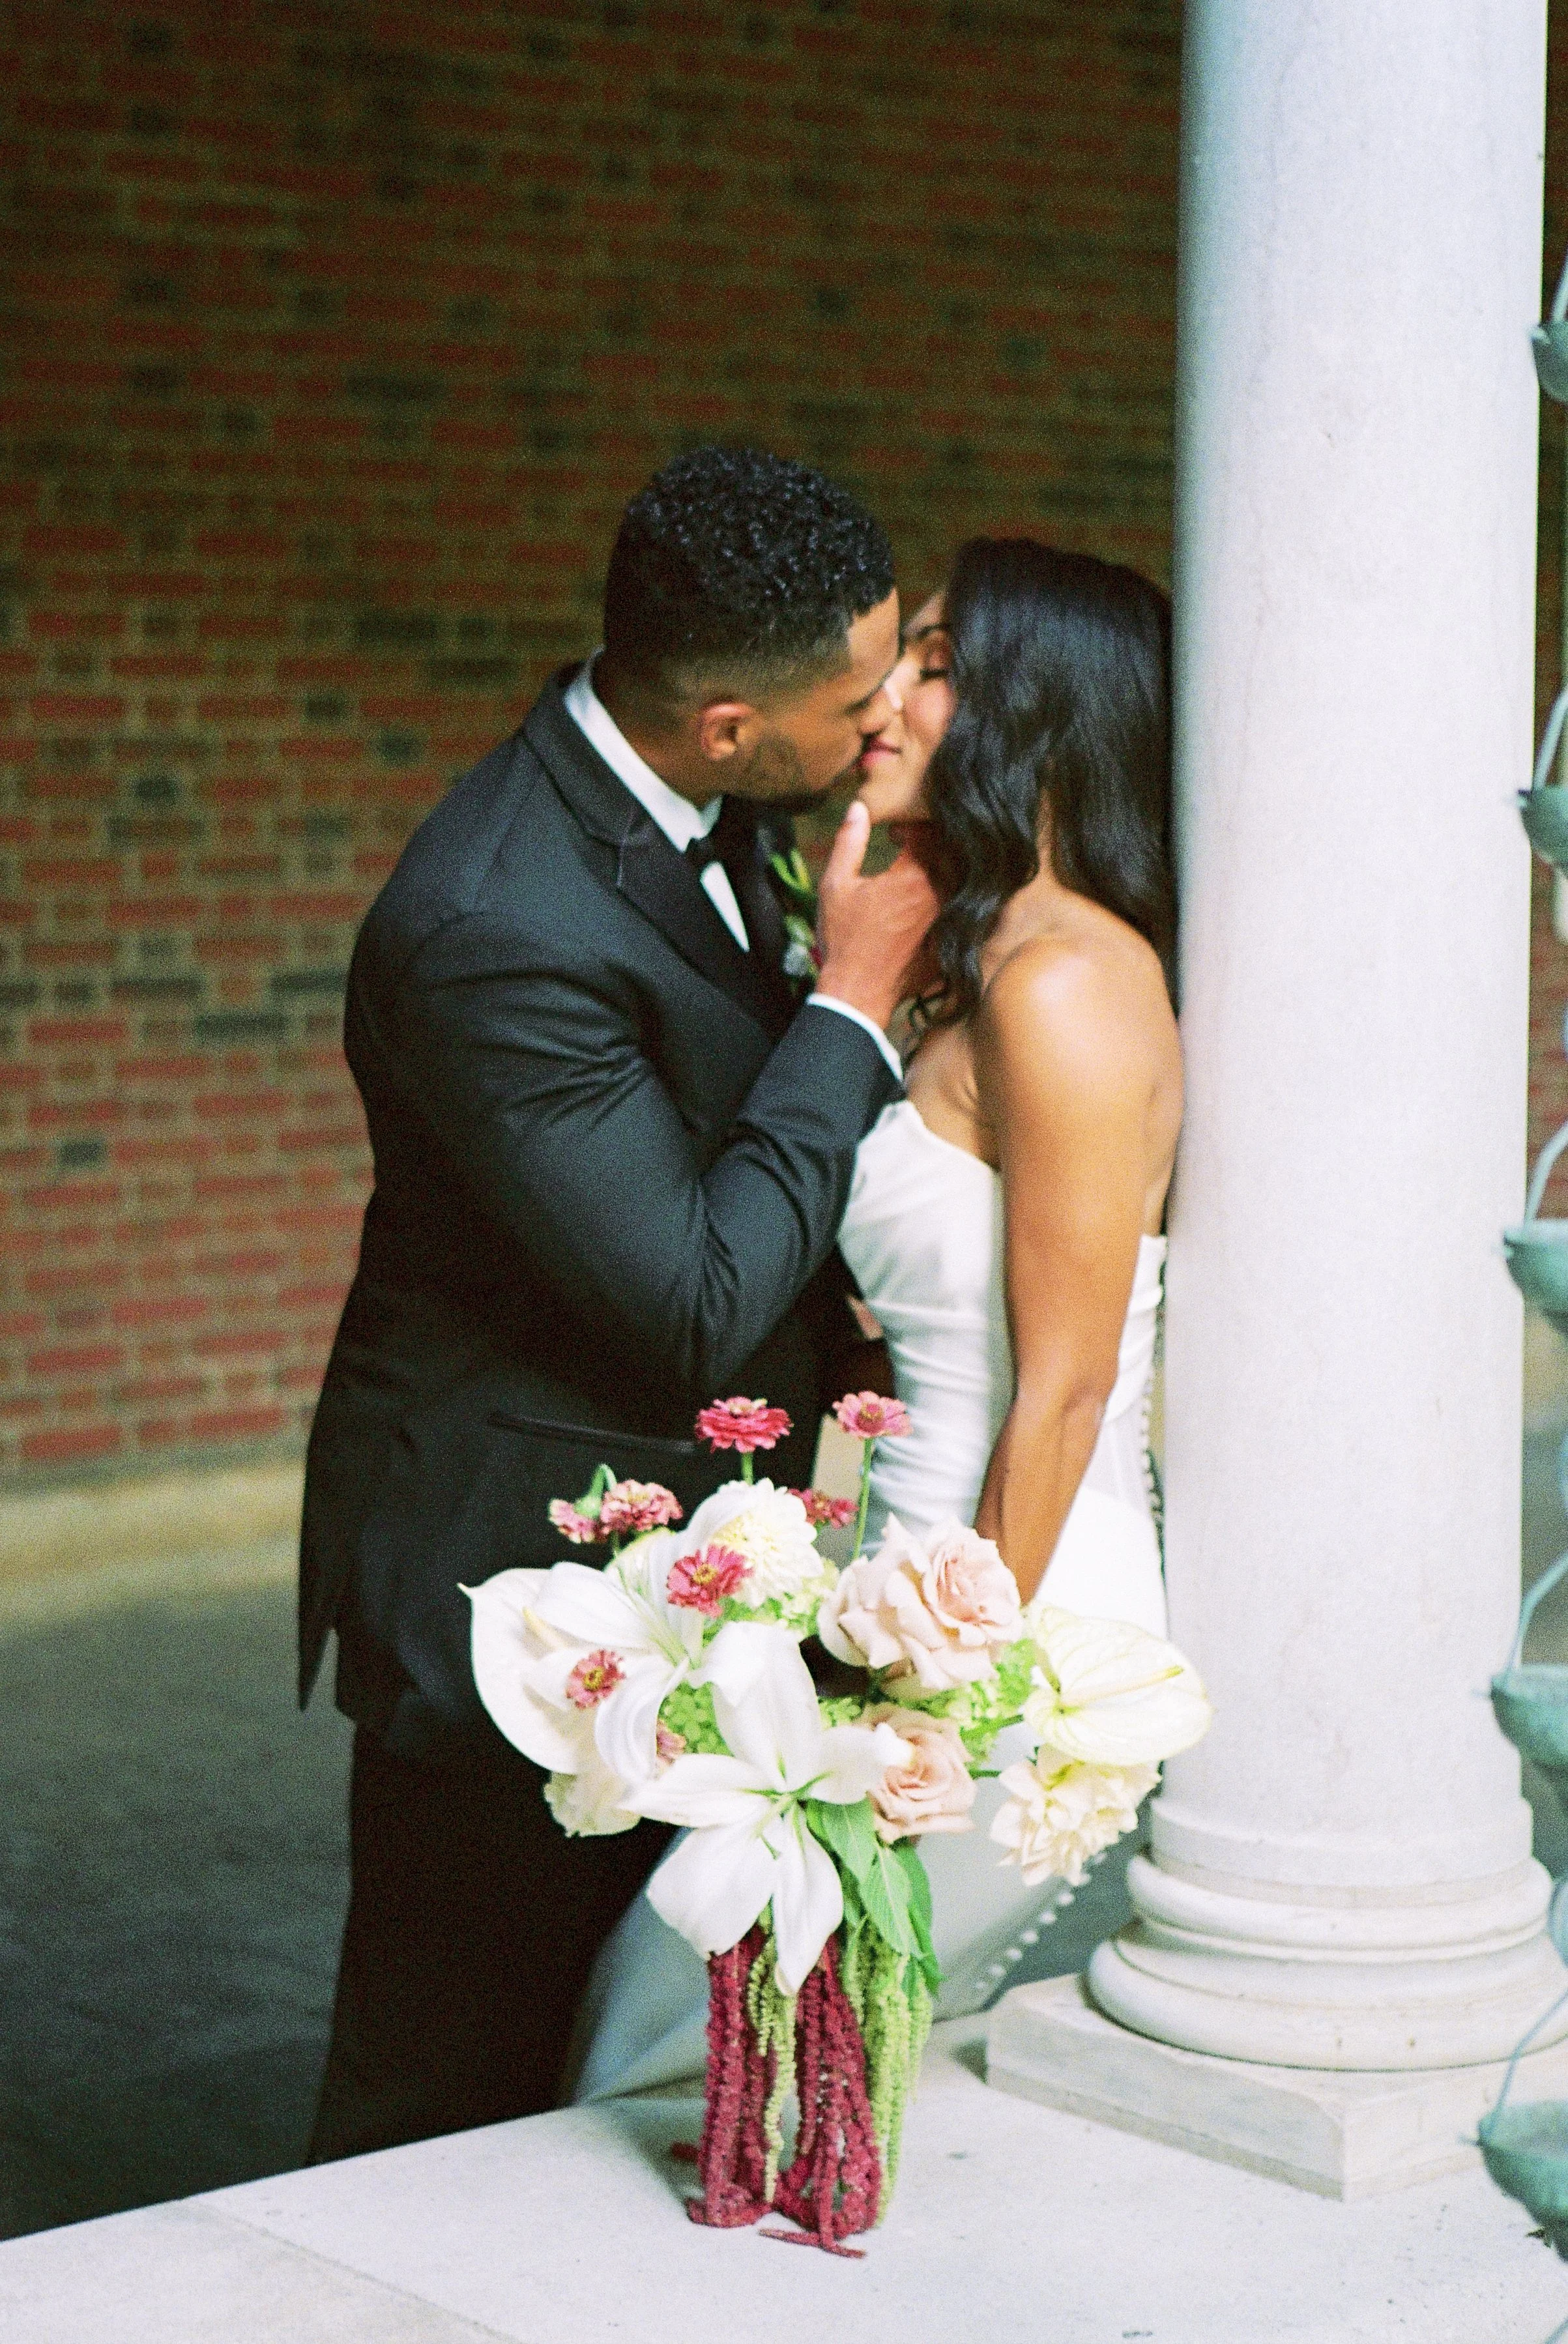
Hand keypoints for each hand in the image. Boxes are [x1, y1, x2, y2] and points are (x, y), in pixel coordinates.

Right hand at [815, 801, 940, 1030]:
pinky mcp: (951, 940)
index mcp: (912, 876)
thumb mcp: (835, 885)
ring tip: (921, 873)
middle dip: (932, 844)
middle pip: (951, 853)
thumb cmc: (843, 940)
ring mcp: (949, 919)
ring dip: (944, 869)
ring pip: (960, 879)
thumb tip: (858, 808)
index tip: (894, 834)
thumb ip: (848, 842)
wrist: (858, 993)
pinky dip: (950, 898)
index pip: (926, 832)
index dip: (910, 825)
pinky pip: (962, 909)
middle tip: (910, 849)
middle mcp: (939, 894)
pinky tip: (927, 904)